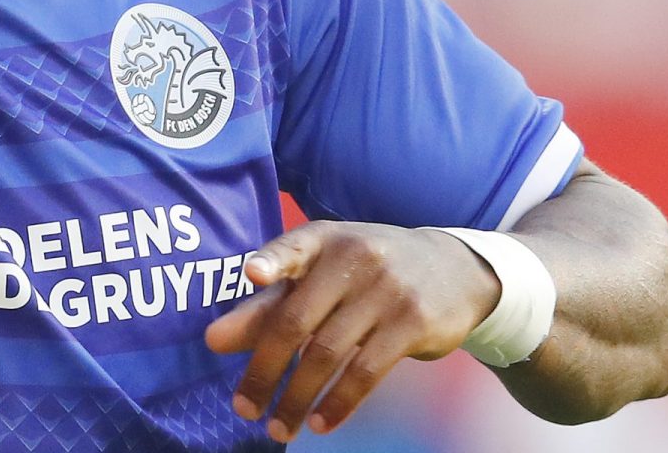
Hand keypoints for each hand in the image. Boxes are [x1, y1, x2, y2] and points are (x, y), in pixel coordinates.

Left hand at [203, 221, 501, 442]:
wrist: (453, 267)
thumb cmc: (366, 272)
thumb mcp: (321, 274)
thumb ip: (268, 304)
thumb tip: (214, 340)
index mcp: (323, 240)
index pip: (293, 246)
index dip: (273, 260)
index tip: (252, 273)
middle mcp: (353, 258)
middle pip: (295, 320)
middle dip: (264, 370)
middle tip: (242, 407)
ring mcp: (386, 290)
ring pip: (327, 353)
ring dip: (297, 397)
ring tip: (278, 427)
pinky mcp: (413, 322)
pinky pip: (366, 371)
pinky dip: (338, 402)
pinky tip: (320, 423)